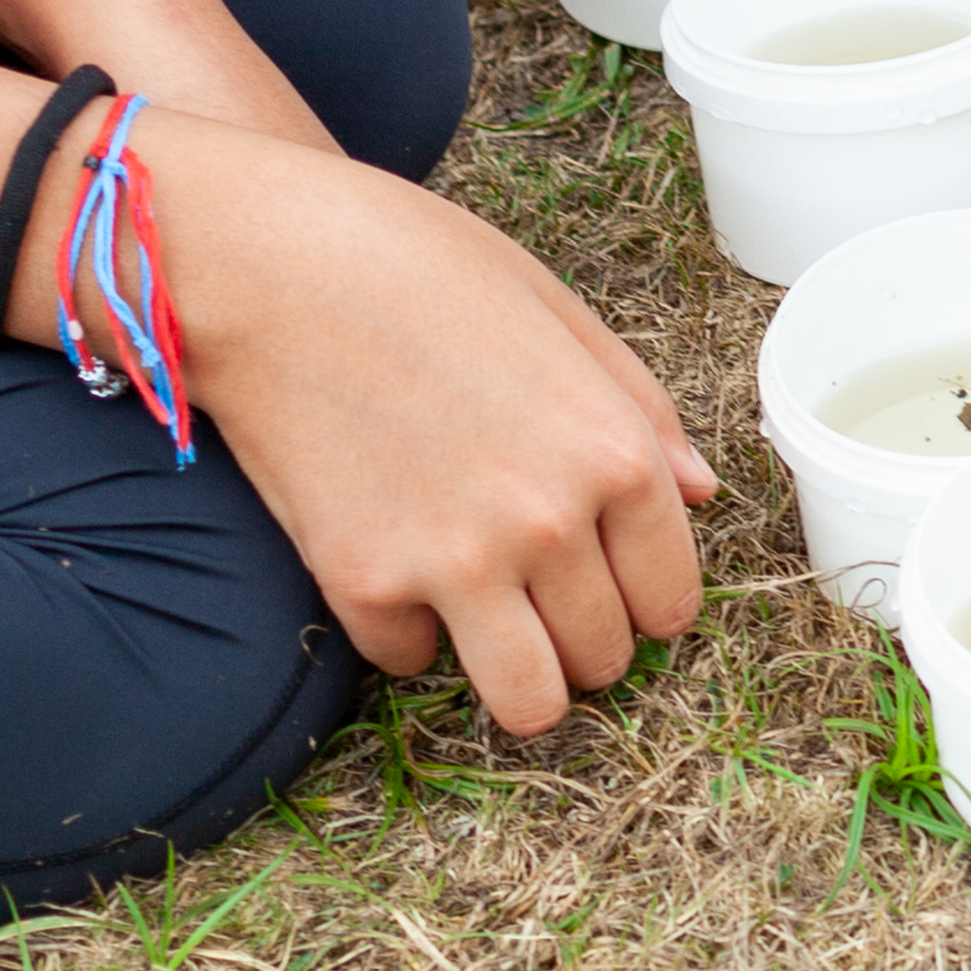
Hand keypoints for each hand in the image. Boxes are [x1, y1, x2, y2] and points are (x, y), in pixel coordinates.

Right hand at [148, 120, 716, 735]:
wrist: (270, 266)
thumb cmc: (419, 266)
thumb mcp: (557, 311)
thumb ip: (639, 410)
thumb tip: (699, 491)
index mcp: (613, 452)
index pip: (671, 599)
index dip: (648, 605)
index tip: (619, 594)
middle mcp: (549, 522)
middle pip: (602, 659)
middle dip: (582, 639)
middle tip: (544, 598)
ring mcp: (454, 562)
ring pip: (528, 704)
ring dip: (519, 675)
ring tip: (494, 626)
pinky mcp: (361, 584)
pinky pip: (409, 663)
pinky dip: (405, 632)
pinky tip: (395, 567)